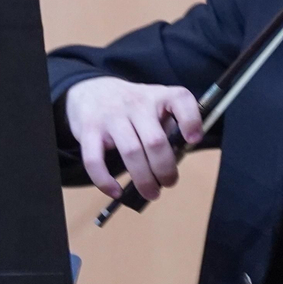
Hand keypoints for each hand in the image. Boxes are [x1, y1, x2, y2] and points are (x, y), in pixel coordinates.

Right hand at [64, 76, 200, 200]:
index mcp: (159, 96)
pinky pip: (94, 160)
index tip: (193, 140)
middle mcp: (136, 103)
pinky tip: (116, 191)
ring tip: (151, 193)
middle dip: (165, 169)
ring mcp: (111, 116)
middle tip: (169, 183)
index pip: (180, 99)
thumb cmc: (131, 106)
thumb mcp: (154, 105)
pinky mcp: (89, 130)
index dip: (191, 120)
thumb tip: (174, 159)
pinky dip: (105, 180)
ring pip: (131, 152)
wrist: (90, 90)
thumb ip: (168, 126)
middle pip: (155, 141)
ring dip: (144, 179)